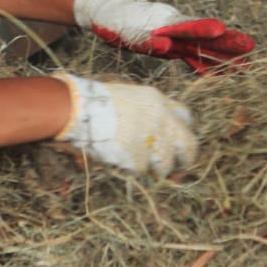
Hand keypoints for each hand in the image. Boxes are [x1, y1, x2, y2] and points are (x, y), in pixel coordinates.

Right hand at [56, 73, 197, 176]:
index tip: (179, 142)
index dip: (183, 131)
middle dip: (186, 159)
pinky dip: (132, 170)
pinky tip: (122, 163)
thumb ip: (146, 113)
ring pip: (165, 163)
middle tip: (180, 168)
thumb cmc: (95, 102)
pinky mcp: (137, 155)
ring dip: (157, 170)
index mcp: (157, 101)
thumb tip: (155, 135)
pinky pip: (141, 170)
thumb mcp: (127, 97)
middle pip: (188, 143)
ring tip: (145, 169)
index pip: (186, 116)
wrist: (78, 108)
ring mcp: (150, 138)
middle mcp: (160, 118)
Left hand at [74, 0, 255, 73]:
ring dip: (224, 56)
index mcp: (163, 22)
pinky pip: (194, 58)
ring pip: (204, 48)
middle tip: (251, 45)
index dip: (203, 29)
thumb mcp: (125, 29)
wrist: (110, 13)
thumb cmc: (114, 21)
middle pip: (204, 36)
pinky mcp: (174, 48)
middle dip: (227, 41)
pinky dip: (208, 66)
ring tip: (247, 63)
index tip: (220, 29)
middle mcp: (175, 29)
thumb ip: (146, 38)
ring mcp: (177, 38)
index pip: (187, 26)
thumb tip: (165, 44)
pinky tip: (223, 74)